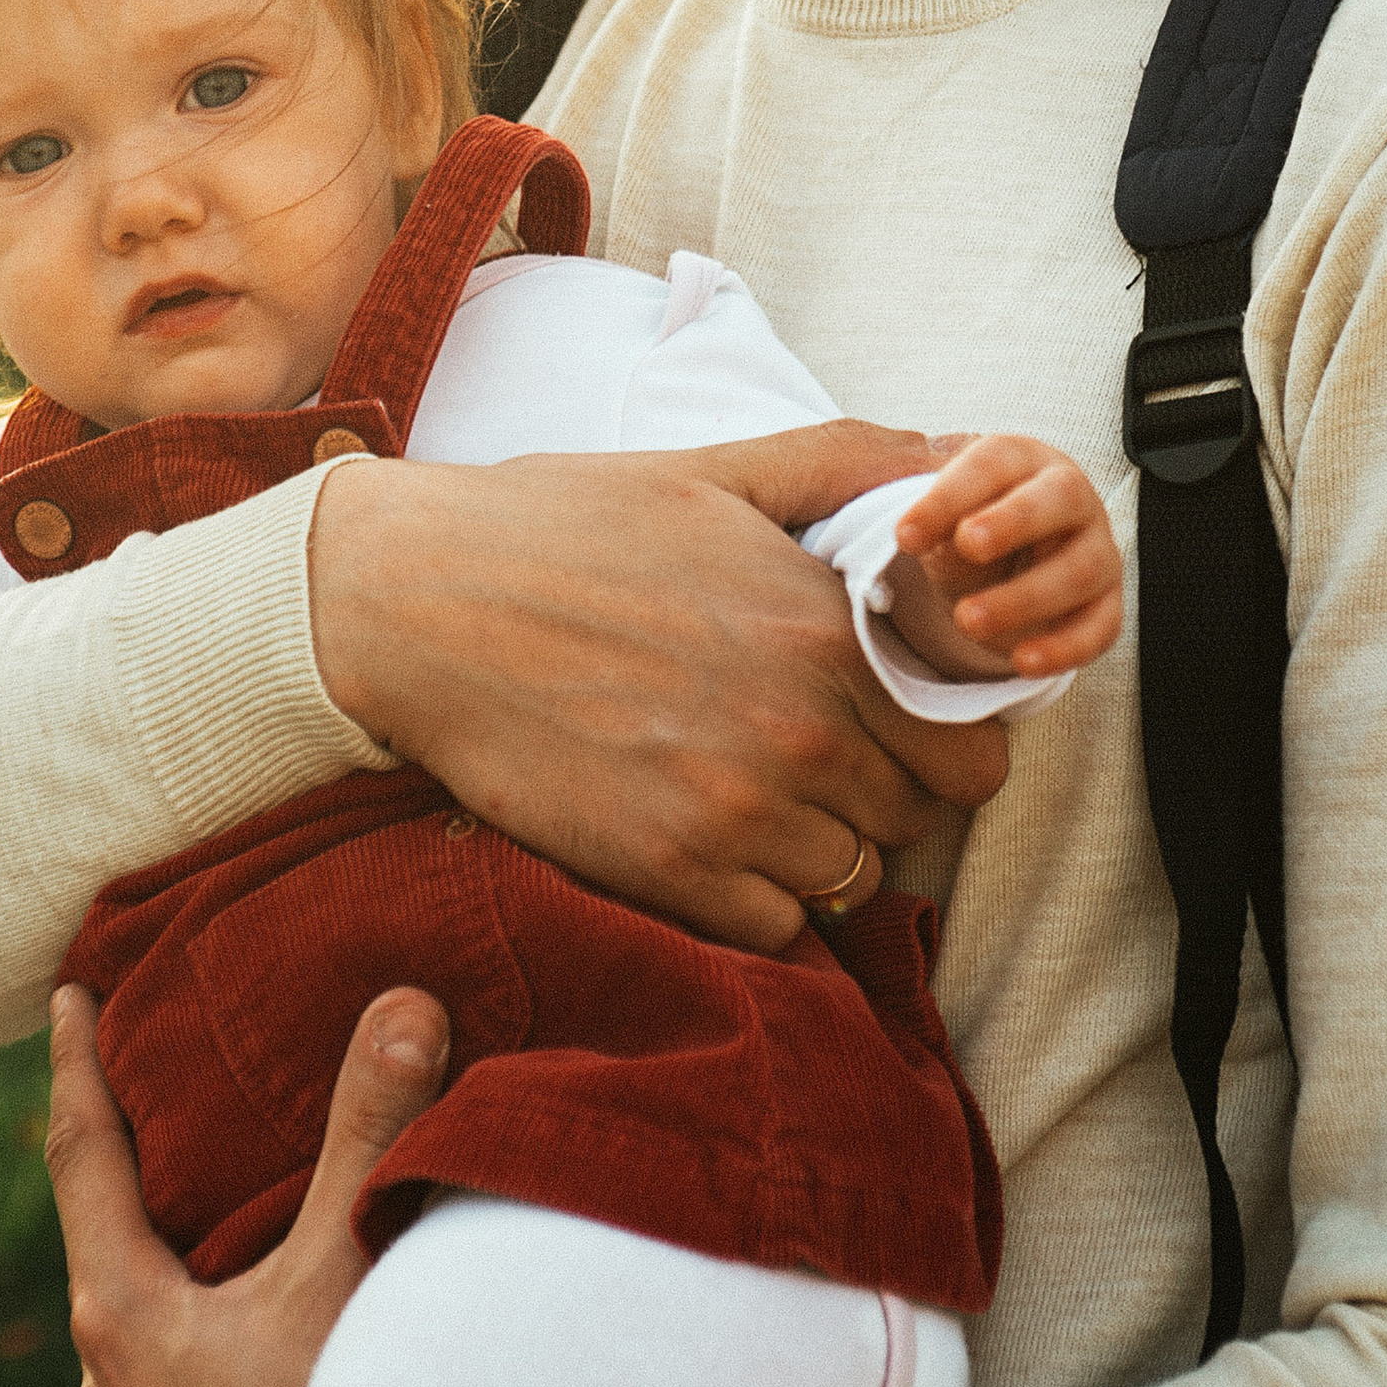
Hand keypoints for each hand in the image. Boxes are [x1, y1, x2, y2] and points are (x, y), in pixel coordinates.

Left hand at [45, 982, 451, 1386]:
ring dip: (187, 1322)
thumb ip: (371, 1139)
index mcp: (124, 1321)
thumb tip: (400, 1004)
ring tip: (240, 1288)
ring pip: (148, 1374)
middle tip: (181, 1137)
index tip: (68, 998)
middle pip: (115, 1268)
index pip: (84, 1159)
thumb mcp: (349, 1280)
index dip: (80, 1068)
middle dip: (147, 1202)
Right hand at [307, 425, 1013, 955]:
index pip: (970, 752)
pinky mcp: (665, 871)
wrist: (415, 603)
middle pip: (913, 821)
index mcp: (826, 633)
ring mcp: (735, 810)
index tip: (893, 734)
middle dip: (878, 796)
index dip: (941, 748)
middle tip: (809, 761)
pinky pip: (772, 928)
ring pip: (848, 879)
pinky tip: (705, 841)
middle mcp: (801, 729)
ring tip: (750, 798)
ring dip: (816, 850)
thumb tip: (942, 458)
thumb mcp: (710, 474)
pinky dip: (754, 899)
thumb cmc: (558, 526)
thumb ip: (839, 463)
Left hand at [891, 436, 1123, 676]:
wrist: (1007, 561)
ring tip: (967, 620)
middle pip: (1061, 496)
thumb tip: (909, 532)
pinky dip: (1063, 648)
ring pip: (1082, 569)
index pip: (991, 464)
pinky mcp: (1106, 603)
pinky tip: (1021, 662)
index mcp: (1022, 460)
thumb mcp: (944, 516)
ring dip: (1025, 597)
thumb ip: (931, 517)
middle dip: (1014, 520)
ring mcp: (1097, 549)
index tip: (905, 536)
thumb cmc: (974, 524)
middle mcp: (1071, 497)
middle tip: (967, 545)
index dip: (949, 497)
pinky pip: (1099, 627)